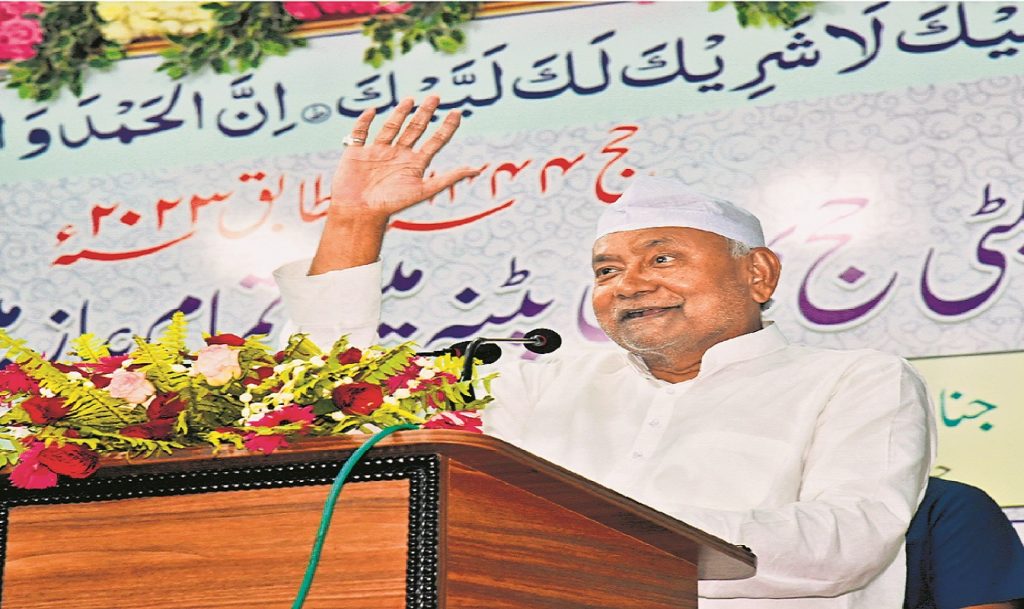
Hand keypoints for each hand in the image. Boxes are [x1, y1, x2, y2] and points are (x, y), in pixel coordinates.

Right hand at [329, 95, 478, 219]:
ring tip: (410, 99)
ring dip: (400, 113)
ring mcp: (378, 152)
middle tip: (436, 96)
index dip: (447, 127)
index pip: (436, 141)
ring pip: (391, 127)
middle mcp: (398, 156)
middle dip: (425, 113)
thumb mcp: (424, 189)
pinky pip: (360, 132)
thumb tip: (477, 170)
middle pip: (415, 130)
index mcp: (415, 164)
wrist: (360, 212)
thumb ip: (449, 178)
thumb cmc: (392, 204)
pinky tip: (372, 111)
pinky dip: (364, 121)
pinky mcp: (356, 152)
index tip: (458, 112)